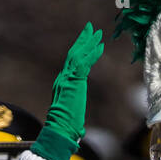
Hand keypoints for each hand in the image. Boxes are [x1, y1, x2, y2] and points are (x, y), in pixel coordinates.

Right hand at [44, 23, 104, 144]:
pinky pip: (85, 62)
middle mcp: (63, 78)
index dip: (79, 51)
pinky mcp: (75, 80)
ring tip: (97, 33)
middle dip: (83, 40)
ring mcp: (68, 78)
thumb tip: (79, 130)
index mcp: (62, 84)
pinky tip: (100, 46)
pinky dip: (92, 53)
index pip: (71, 63)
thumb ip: (75, 119)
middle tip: (91, 29)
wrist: (60, 128)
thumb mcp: (71, 120)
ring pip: (79, 54)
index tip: (86, 42)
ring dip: (89, 42)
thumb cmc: (65, 128)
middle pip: (73, 53)